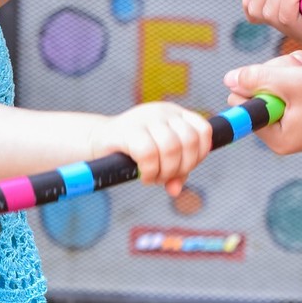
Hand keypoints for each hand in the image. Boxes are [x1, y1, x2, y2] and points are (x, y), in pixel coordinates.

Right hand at [95, 101, 211, 190]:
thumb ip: (175, 172)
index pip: (203, 131)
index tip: (183, 168)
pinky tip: (143, 175)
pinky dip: (149, 171)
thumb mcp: (160, 159)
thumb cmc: (131, 150)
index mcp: (175, 114)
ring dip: (166, 171)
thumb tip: (176, 191)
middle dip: (182, 167)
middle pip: (189, 140)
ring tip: (153, 177)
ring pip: (171, 147)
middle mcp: (163, 112)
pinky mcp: (127, 129)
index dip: (199, 155)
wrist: (98, 141)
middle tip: (165, 177)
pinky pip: (148, 153)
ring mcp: (145, 118)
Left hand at [224, 52, 301, 154]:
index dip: (258, 84)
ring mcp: (294, 116)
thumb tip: (227, 80)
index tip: (286, 83)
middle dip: (279, 73)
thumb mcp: (295, 81)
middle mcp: (283, 131)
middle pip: (256, 88)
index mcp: (277, 137)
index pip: (241, 103)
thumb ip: (258, 80)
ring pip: (274, 77)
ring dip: (293, 67)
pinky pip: (290, 77)